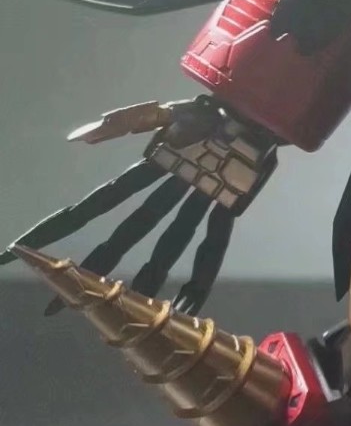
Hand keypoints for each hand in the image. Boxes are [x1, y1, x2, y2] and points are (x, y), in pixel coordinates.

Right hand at [3, 97, 276, 313]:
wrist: (252, 109)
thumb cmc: (204, 108)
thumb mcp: (159, 112)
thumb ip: (118, 124)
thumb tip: (76, 138)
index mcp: (146, 172)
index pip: (97, 205)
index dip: (61, 227)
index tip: (22, 248)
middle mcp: (165, 195)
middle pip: (126, 239)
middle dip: (94, 271)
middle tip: (59, 306)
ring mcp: (195, 203)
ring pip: (165, 250)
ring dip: (148, 283)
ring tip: (126, 317)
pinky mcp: (226, 207)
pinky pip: (213, 247)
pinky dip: (203, 276)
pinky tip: (190, 305)